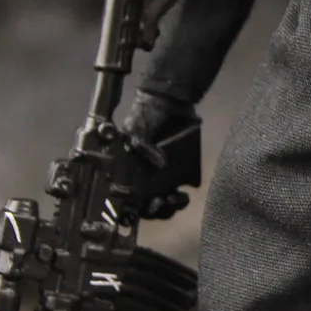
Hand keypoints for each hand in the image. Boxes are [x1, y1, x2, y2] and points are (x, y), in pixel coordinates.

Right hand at [121, 90, 198, 219]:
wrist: (170, 100)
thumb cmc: (146, 114)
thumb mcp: (135, 127)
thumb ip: (141, 144)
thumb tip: (159, 164)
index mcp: (129, 168)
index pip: (127, 195)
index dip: (131, 206)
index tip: (138, 204)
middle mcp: (145, 176)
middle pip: (147, 204)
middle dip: (153, 210)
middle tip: (159, 202)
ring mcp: (164, 176)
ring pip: (164, 202)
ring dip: (168, 208)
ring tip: (173, 199)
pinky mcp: (181, 172)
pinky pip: (182, 192)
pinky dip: (182, 199)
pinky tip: (183, 194)